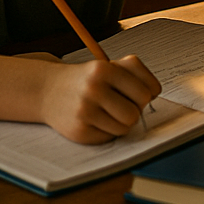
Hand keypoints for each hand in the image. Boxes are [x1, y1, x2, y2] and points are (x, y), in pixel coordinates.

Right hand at [39, 54, 160, 143]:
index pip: (146, 92)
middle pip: (135, 113)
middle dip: (134, 111)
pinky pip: (109, 138)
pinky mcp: (78, 131)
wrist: (49, 90)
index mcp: (104, 69)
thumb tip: (154, 93)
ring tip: (110, 112)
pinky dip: (107, 131)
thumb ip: (137, 72)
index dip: (146, 96)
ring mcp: (84, 111)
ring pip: (124, 128)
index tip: (137, 94)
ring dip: (122, 123)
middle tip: (123, 104)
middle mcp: (93, 89)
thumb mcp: (111, 65)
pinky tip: (96, 120)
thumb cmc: (88, 79)